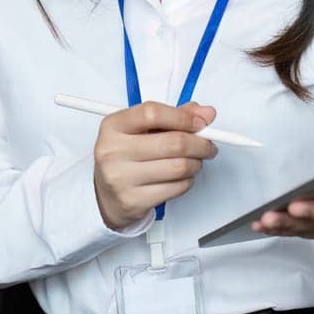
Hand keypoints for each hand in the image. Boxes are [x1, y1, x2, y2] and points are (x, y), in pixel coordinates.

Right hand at [93, 101, 218, 229]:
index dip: (183, 117)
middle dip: (200, 144)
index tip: (200, 123)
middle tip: (207, 145)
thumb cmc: (125, 157)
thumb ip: (173, 117)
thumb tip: (205, 114)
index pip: (152, 113)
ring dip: (195, 163)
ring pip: (179, 167)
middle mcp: (113, 151)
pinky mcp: (133, 200)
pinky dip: (187, 181)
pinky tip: (181, 177)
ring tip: (193, 161)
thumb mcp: (141, 130)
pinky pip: (176, 188)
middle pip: (173, 143)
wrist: (106, 196)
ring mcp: (121, 177)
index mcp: (113, 126)